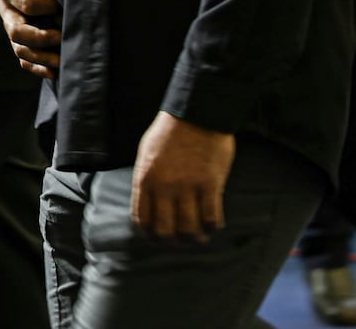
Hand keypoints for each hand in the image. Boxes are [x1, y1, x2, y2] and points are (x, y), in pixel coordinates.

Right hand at [0, 0, 59, 77]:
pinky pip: (23, 59)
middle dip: (40, 37)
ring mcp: (12, 28)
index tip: (60, 5)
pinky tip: (53, 71)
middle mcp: (7, 12)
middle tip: (61, 37)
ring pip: (20, 49)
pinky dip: (37, 67)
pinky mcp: (19, 40)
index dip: (45, 7)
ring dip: (40, 57)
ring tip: (61, 61)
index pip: (25, 4)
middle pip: (17, 31)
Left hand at [131, 112, 234, 240]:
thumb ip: (146, 180)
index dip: (150, 236)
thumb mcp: (146, 154)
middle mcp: (164, 187)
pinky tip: (214, 225)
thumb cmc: (170, 132)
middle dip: (172, 242)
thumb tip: (147, 204)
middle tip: (181, 241)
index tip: (158, 238)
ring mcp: (188, 187)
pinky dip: (213, 227)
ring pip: (189, 230)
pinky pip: (212, 218)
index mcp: (145, 179)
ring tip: (200, 237)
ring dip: (195, 239)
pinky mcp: (210, 185)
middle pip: (165, 231)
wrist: (197, 113)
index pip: (142, 221)